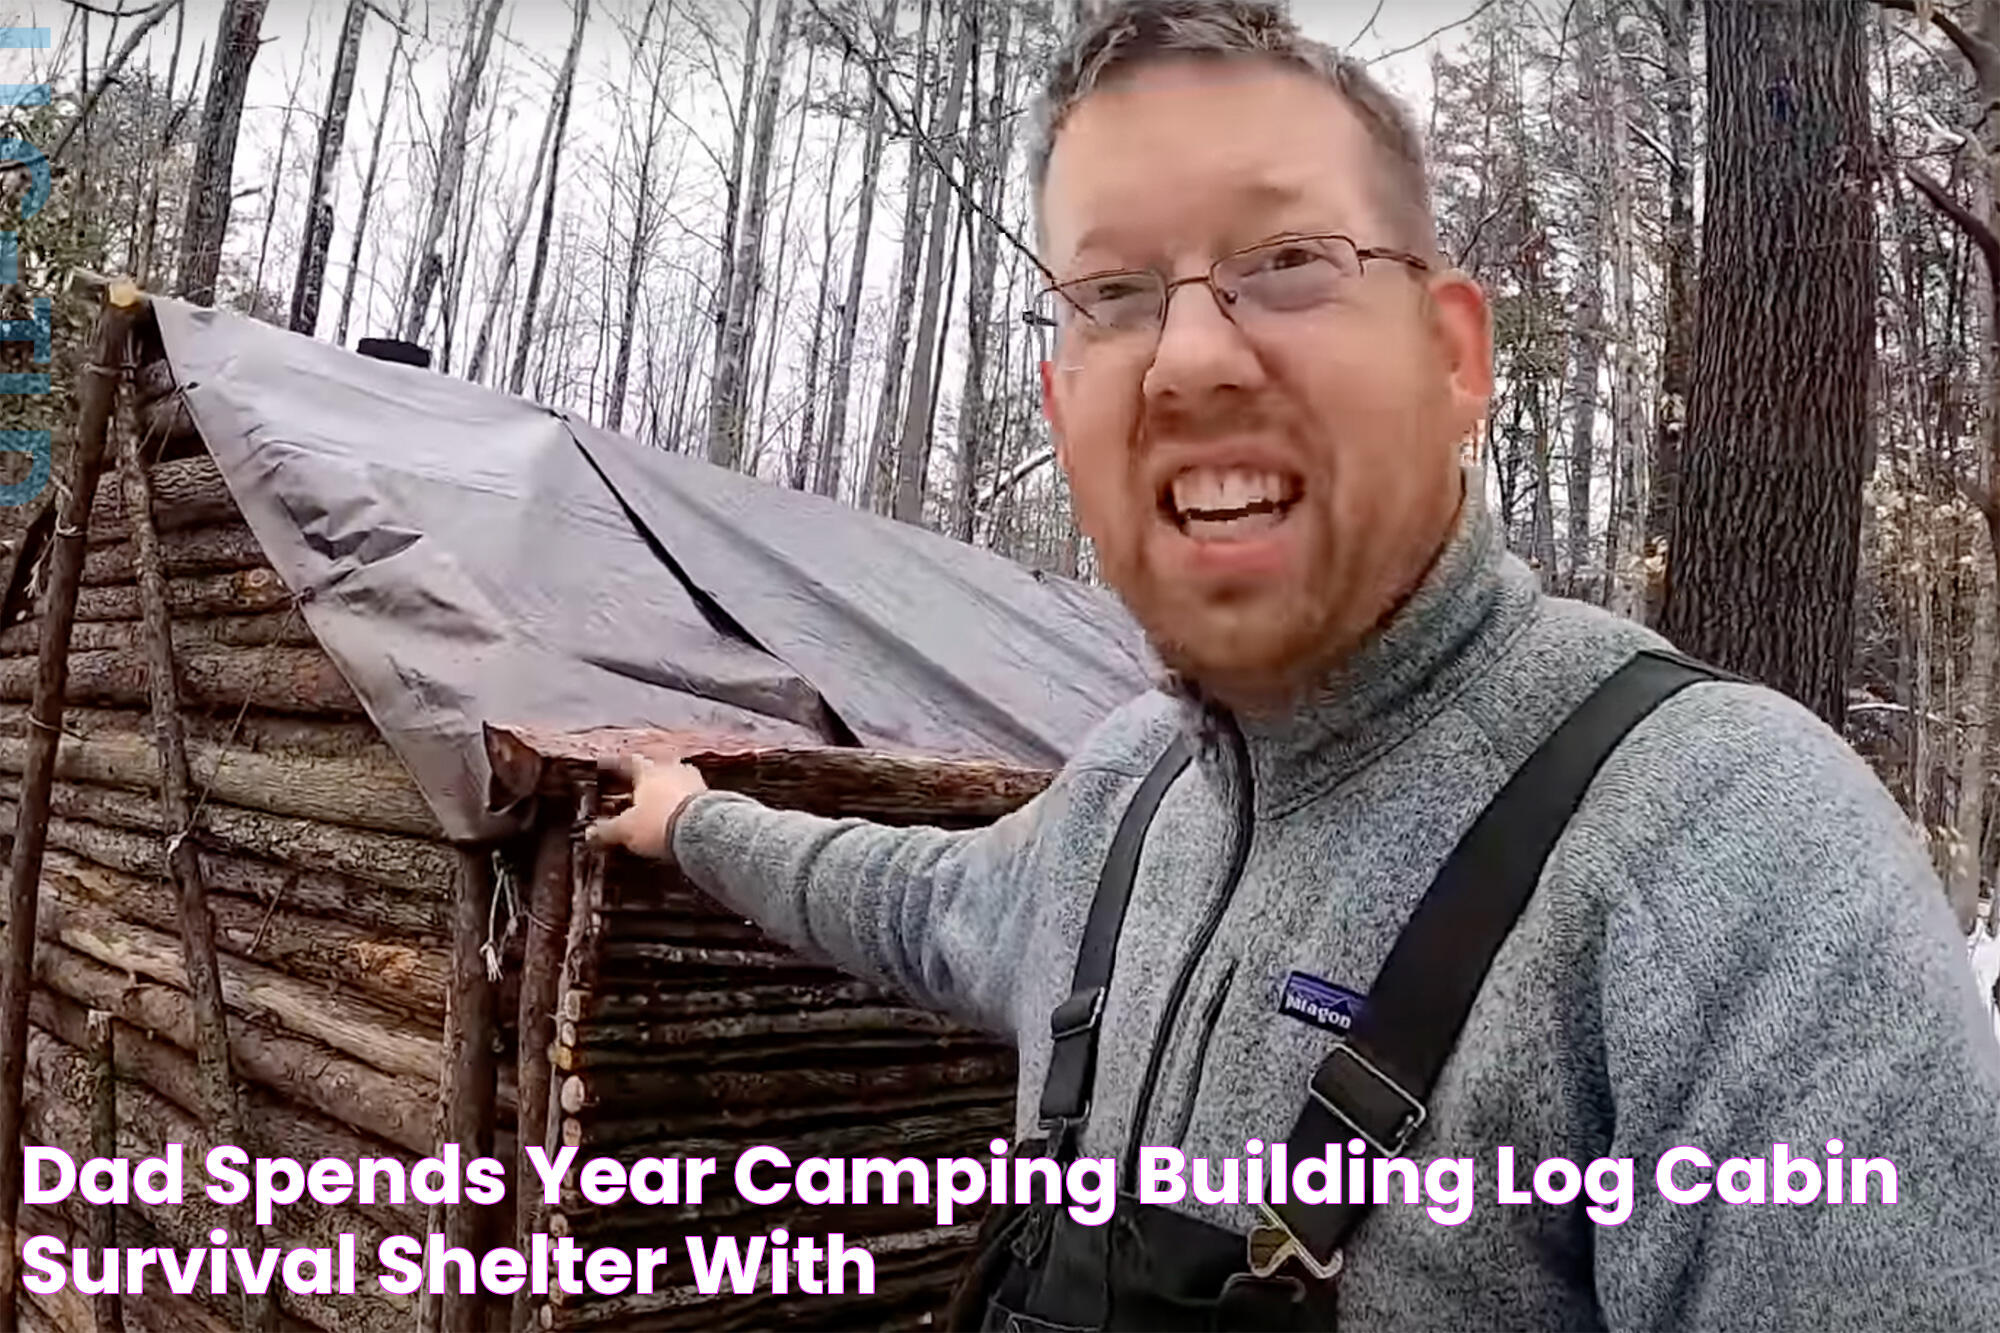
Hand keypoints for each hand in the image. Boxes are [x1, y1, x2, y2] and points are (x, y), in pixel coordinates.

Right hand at [585, 753, 708, 860]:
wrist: (703, 831)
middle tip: (641, 782)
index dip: (619, 764)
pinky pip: (695, 793)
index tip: (611, 764)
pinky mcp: (712, 796)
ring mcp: (694, 780)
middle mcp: (672, 769)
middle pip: (659, 765)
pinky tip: (684, 809)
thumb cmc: (658, 823)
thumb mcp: (626, 829)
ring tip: (664, 796)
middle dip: (650, 773)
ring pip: (679, 776)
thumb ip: (607, 830)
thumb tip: (590, 833)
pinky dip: (687, 798)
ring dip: (672, 784)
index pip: (630, 762)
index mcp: (648, 771)